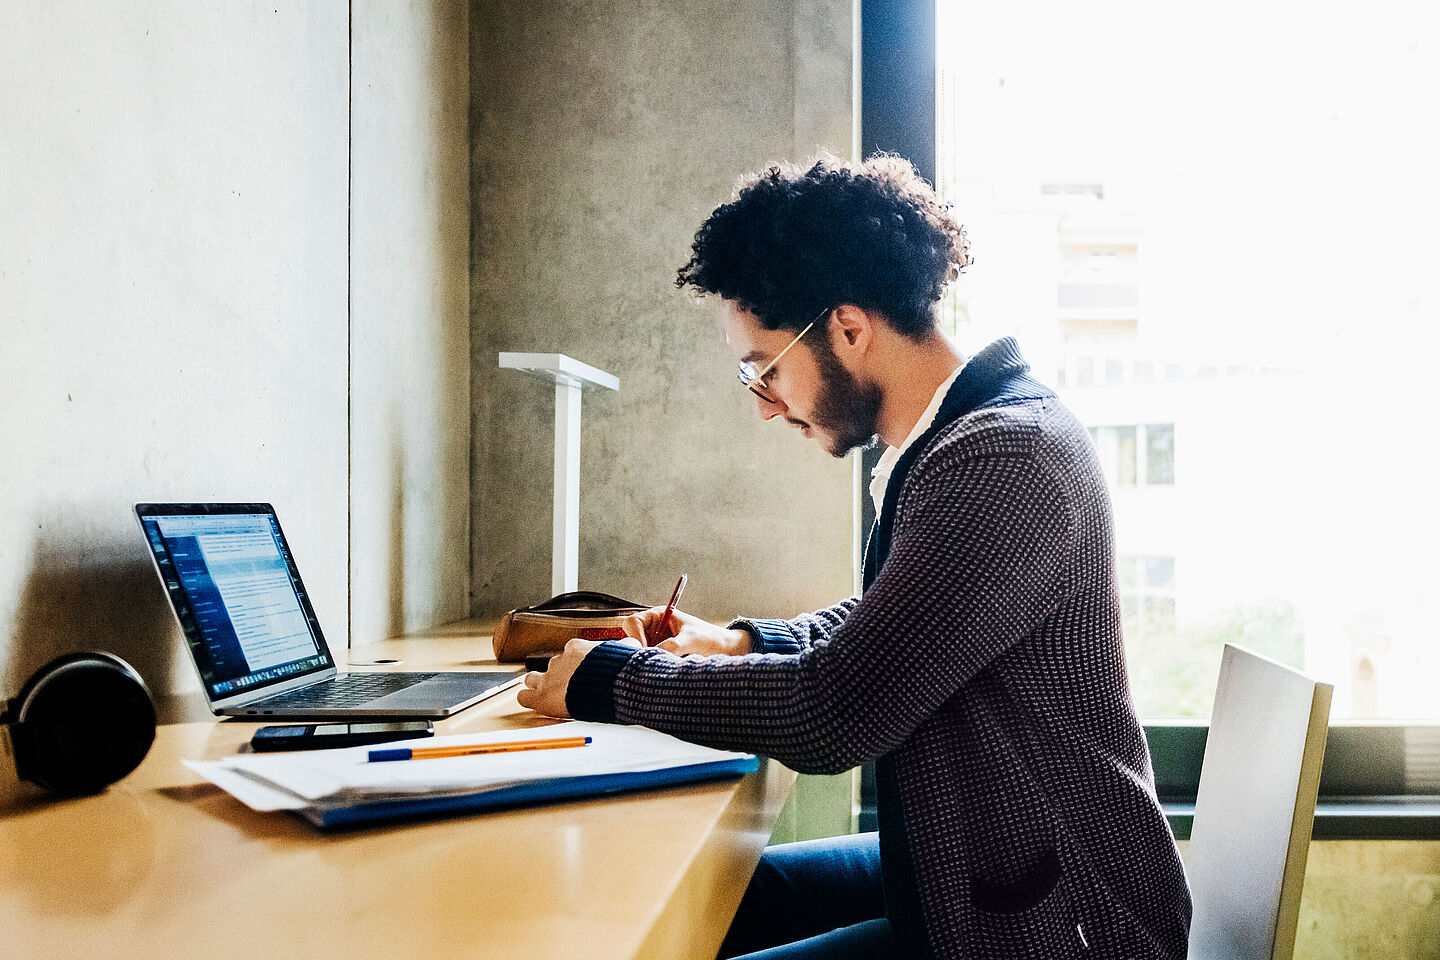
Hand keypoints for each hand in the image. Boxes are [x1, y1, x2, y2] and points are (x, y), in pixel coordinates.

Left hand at [516, 636, 640, 716]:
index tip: (583, 675)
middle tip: (570, 688)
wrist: (612, 688)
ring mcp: (548, 678)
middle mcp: (559, 660)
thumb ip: (625, 644)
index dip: (575, 667)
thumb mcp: (628, 649)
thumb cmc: (621, 671)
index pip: (568, 655)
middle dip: (559, 677)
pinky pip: (524, 696)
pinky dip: (529, 700)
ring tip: (551, 695)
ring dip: (540, 686)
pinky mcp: (541, 697)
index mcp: (576, 648)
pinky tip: (537, 704)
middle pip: (552, 667)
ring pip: (533, 679)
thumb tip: (632, 642)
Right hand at [622, 607, 751, 656]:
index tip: (645, 650)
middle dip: (639, 650)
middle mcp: (653, 629)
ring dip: (648, 660)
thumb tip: (652, 656)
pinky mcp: (660, 657)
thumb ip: (672, 645)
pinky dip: (653, 667)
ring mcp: (655, 643)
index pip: (632, 622)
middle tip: (652, 660)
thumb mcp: (691, 640)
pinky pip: (648, 663)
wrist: (725, 650)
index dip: (635, 636)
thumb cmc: (710, 638)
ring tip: (665, 665)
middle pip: (630, 638)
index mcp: (658, 615)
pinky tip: (665, 670)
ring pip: (638, 654)